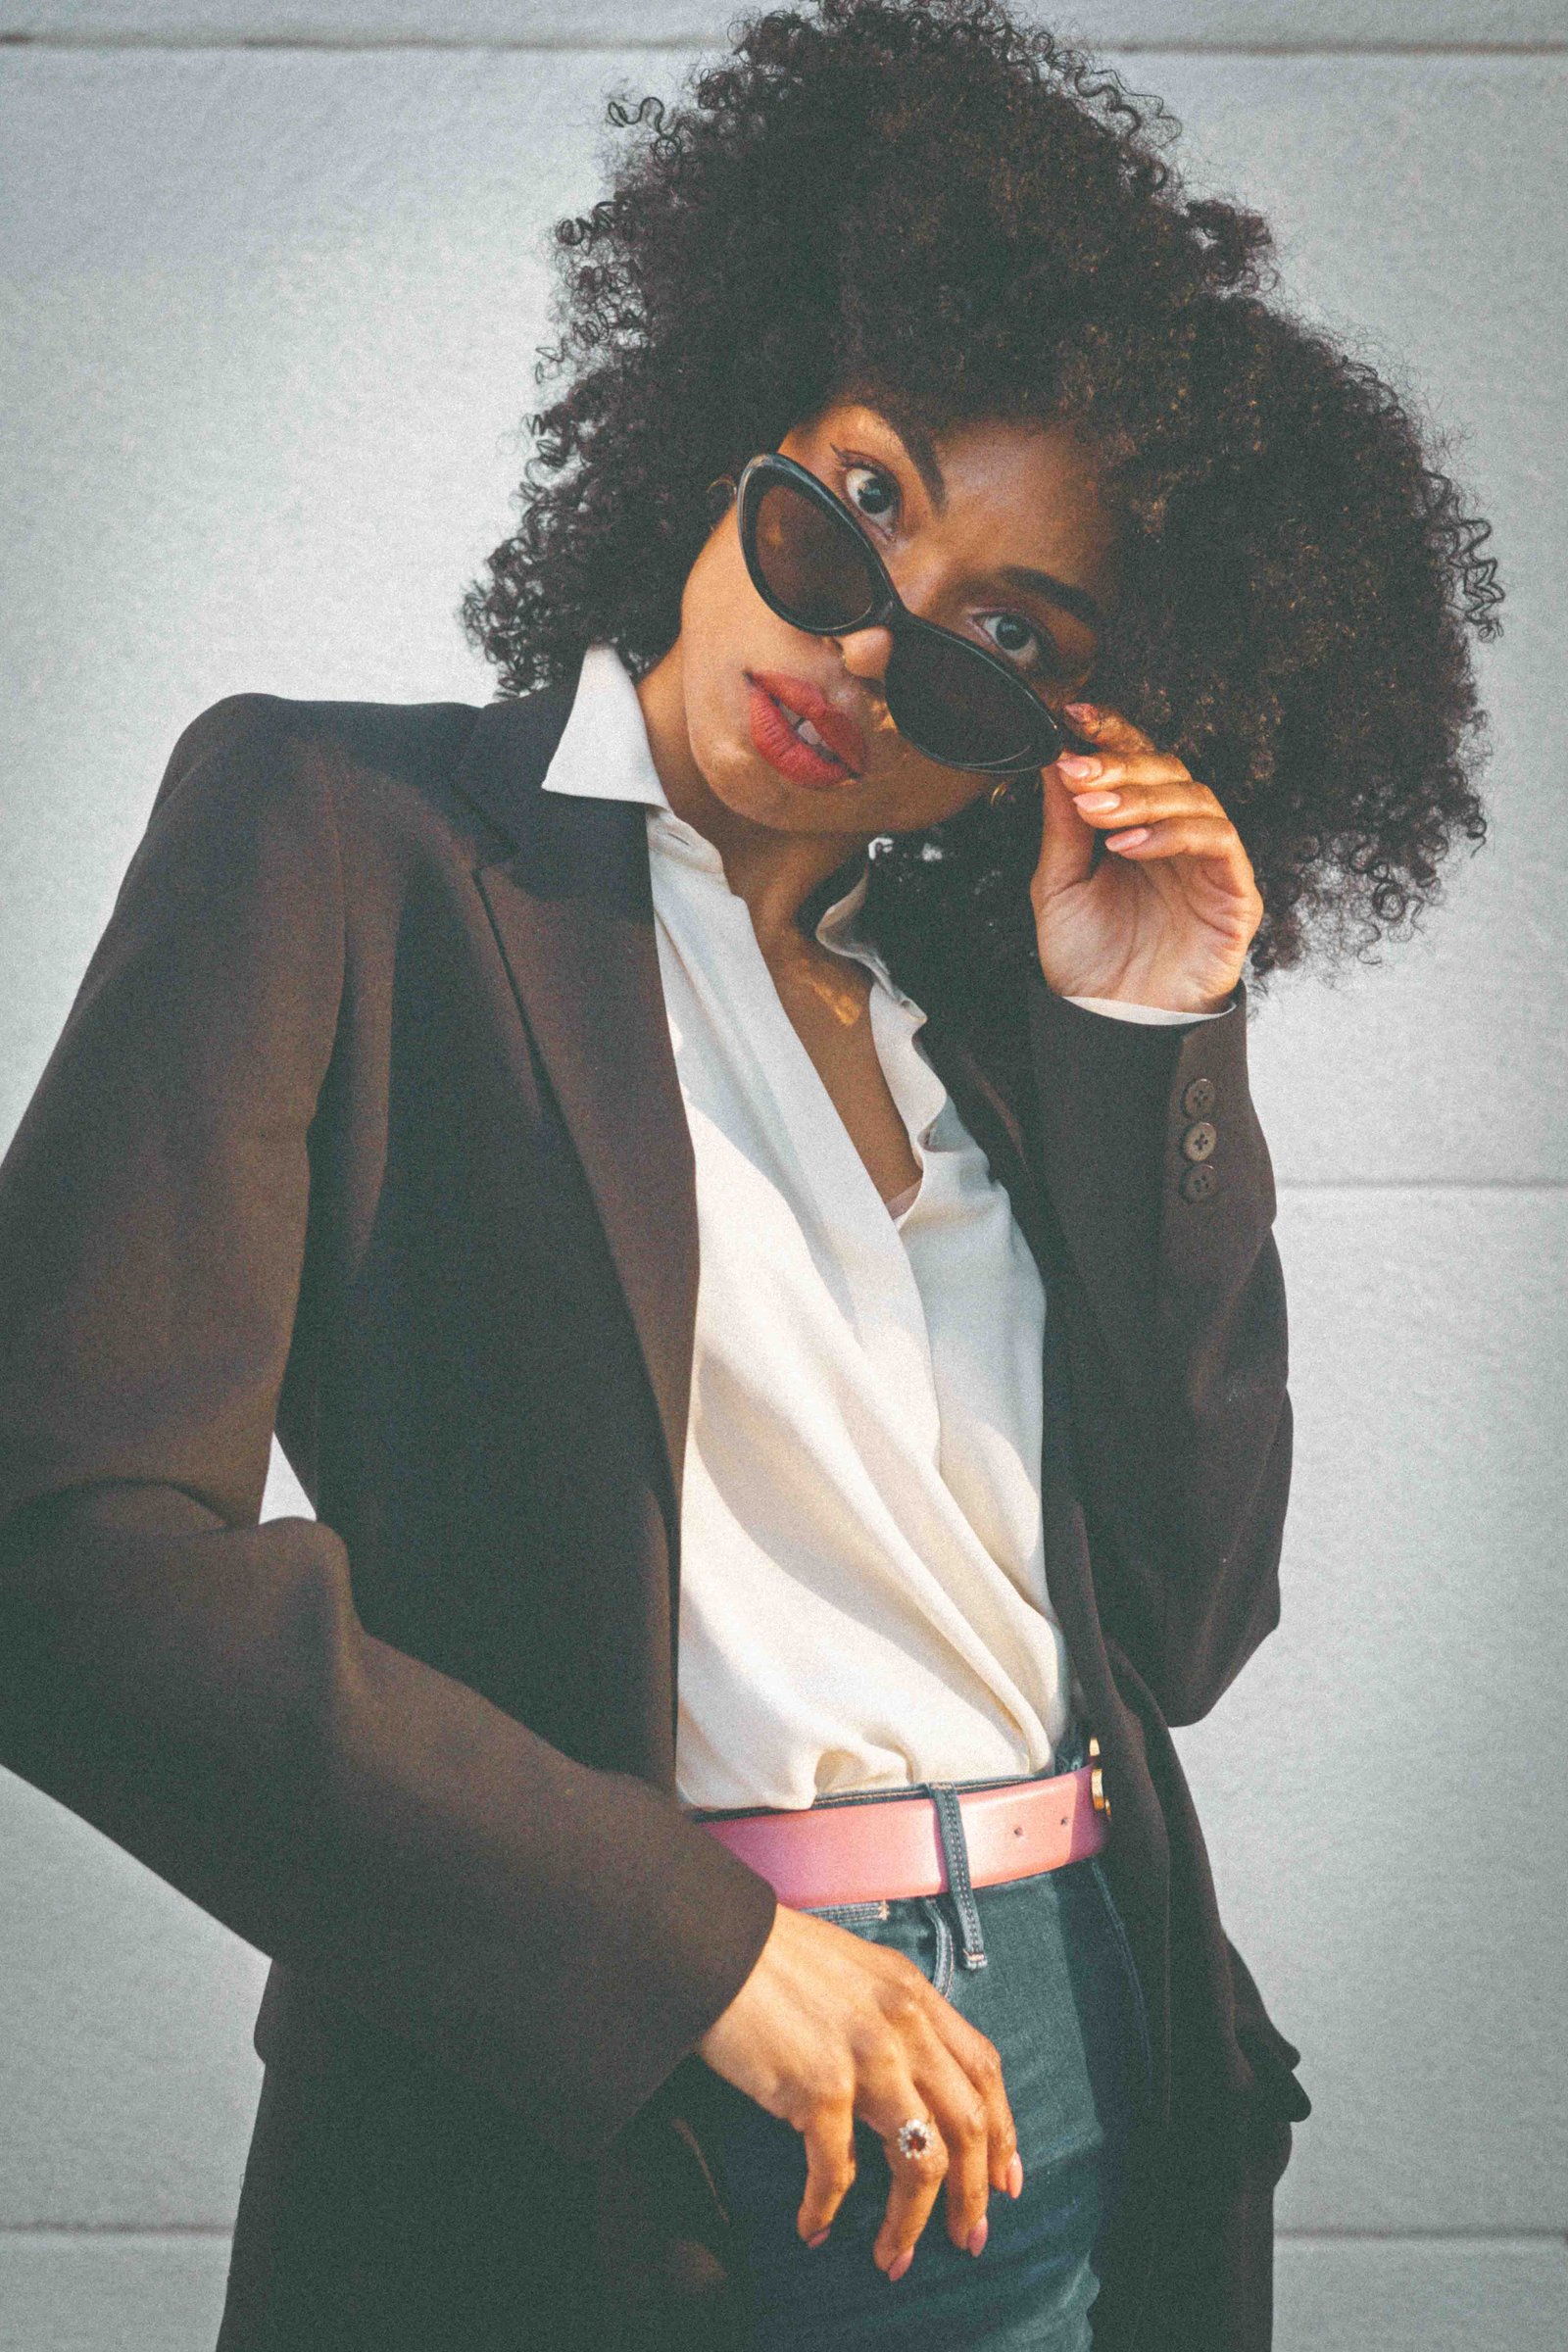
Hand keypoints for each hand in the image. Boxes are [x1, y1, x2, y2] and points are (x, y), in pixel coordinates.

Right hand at [695, 1901, 1021, 2279]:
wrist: (714, 1944)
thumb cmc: (773, 1961)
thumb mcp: (856, 1974)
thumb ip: (892, 2019)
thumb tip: (911, 2088)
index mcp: (915, 1994)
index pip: (984, 2068)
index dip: (1004, 2131)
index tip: (1004, 2181)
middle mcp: (903, 2025)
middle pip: (969, 2124)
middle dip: (974, 2193)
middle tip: (969, 2238)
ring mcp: (867, 2057)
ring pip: (921, 2160)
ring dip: (912, 2222)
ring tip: (894, 2258)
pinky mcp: (820, 2087)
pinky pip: (837, 2170)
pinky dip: (826, 2207)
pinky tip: (814, 2226)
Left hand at [1029, 701, 1262, 1014]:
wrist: (1110, 1028)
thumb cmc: (1089, 963)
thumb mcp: (1059, 885)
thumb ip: (1061, 825)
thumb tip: (1054, 758)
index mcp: (1139, 829)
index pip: (1134, 763)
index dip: (1111, 732)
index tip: (1073, 714)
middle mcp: (1178, 839)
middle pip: (1168, 770)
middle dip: (1120, 763)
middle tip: (1079, 767)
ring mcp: (1210, 864)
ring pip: (1194, 798)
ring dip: (1141, 796)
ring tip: (1094, 810)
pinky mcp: (1235, 893)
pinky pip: (1217, 842)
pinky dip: (1172, 834)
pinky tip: (1128, 844)